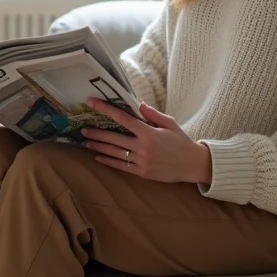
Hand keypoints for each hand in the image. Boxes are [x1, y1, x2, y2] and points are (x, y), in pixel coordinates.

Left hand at [81, 98, 212, 184]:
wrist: (193, 164)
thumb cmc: (182, 142)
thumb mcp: (170, 123)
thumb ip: (152, 114)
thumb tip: (138, 104)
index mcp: (149, 133)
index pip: (123, 118)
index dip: (106, 109)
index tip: (92, 103)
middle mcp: (143, 147)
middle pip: (114, 138)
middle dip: (97, 133)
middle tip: (83, 129)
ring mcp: (141, 161)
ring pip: (115, 153)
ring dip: (99, 147)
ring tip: (86, 143)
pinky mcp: (142, 173)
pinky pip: (121, 167)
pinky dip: (109, 162)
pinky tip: (98, 157)